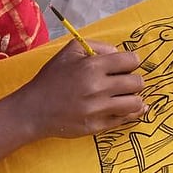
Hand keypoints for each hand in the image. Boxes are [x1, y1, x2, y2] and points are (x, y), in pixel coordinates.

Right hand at [11, 39, 146, 139]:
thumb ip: (97, 46)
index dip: (131, 62)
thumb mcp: (69, 51)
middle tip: (123, 83)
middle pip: (138, 82)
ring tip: (124, 97)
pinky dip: (129, 113)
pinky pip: (125, 120)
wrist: (34, 109)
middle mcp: (98, 88)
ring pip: (136, 103)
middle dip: (133, 81)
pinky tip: (125, 109)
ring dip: (133, 98)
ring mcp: (98, 109)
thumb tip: (118, 54)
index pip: (132, 60)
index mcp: (92, 66)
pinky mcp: (98, 126)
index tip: (125, 66)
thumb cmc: (52, 79)